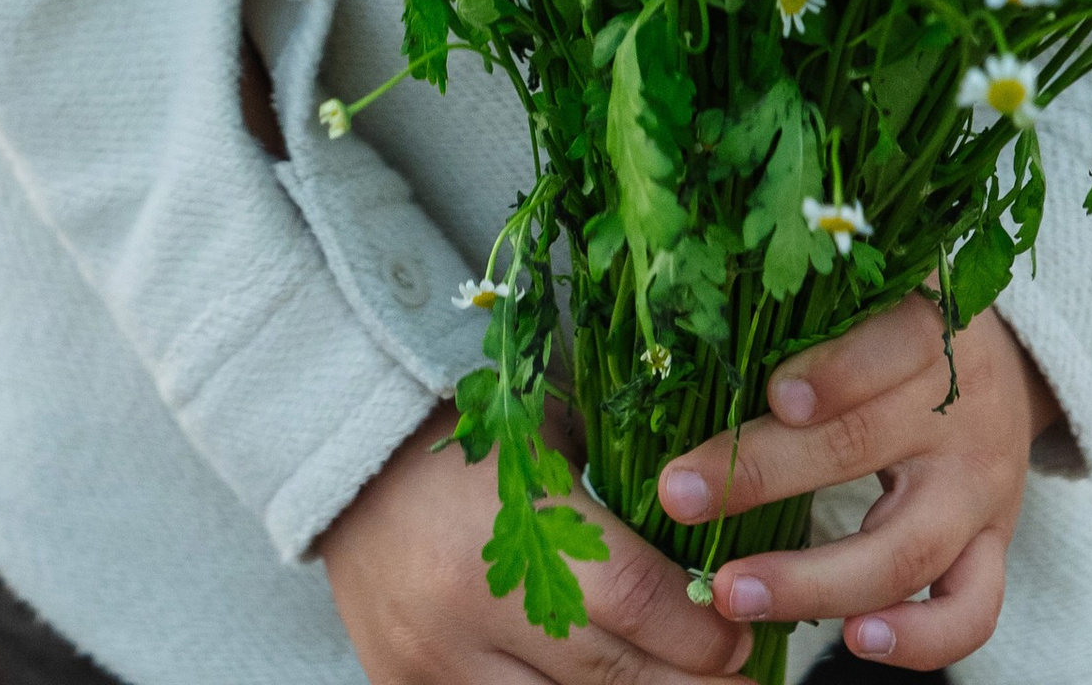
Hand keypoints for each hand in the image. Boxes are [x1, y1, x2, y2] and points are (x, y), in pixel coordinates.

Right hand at [322, 400, 750, 684]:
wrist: (350, 450)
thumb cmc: (471, 432)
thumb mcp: (552, 438)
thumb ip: (621, 494)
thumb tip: (711, 557)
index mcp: (517, 520)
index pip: (637, 602)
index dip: (702, 634)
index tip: (742, 642)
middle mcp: (475, 604)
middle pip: (610, 676)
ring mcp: (436, 660)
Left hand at [654, 296, 1050, 668]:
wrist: (1005, 370)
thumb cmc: (902, 331)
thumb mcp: (877, 302)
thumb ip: (812, 318)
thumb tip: (696, 345)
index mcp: (935, 332)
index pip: (891, 345)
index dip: (836, 373)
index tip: (770, 398)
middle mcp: (962, 413)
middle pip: (867, 446)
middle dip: (767, 474)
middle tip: (682, 495)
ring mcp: (980, 490)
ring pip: (908, 548)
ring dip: (815, 579)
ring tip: (736, 592)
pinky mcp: (994, 547)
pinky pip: (972, 611)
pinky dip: (919, 639)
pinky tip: (852, 640)